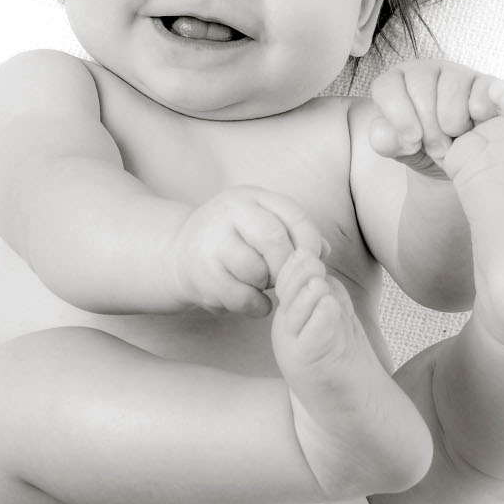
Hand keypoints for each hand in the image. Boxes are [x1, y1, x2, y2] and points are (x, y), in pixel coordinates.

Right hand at [169, 186, 327, 315]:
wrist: (178, 254)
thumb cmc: (234, 241)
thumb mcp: (262, 224)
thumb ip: (295, 234)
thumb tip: (325, 251)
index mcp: (251, 197)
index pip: (292, 214)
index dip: (309, 242)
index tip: (312, 262)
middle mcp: (229, 213)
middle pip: (273, 239)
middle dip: (287, 266)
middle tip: (288, 279)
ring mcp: (212, 242)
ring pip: (256, 270)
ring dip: (267, 285)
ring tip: (263, 285)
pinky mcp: (201, 274)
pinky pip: (241, 296)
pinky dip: (256, 305)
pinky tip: (256, 303)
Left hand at [369, 59, 503, 178]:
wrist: (459, 162)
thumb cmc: (423, 149)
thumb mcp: (399, 149)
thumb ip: (385, 141)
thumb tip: (383, 133)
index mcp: (397, 82)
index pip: (387, 86)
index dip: (398, 116)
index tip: (411, 142)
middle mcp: (425, 71)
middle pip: (420, 86)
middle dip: (428, 126)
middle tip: (437, 149)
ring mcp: (457, 74)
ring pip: (452, 85)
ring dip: (452, 122)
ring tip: (455, 139)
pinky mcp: (487, 83)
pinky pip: (483, 89)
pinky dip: (478, 113)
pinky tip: (476, 128)